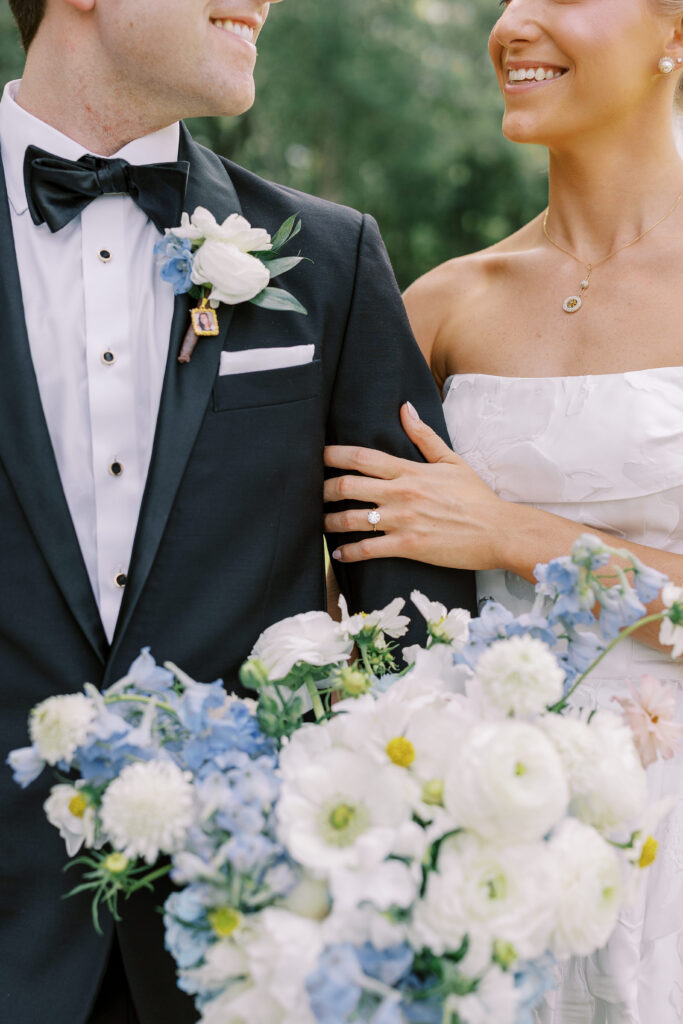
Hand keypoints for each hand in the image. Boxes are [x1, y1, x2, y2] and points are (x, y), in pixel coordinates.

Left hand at [324, 402, 510, 567]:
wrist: (497, 531)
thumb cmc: (475, 497)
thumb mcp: (451, 461)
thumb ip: (424, 436)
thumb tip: (405, 408)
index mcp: (409, 471)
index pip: (362, 458)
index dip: (334, 455)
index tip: (318, 456)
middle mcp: (401, 493)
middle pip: (347, 486)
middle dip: (323, 490)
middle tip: (313, 493)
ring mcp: (403, 521)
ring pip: (352, 519)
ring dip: (330, 522)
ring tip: (320, 523)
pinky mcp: (408, 547)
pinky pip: (368, 550)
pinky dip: (349, 552)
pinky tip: (339, 553)